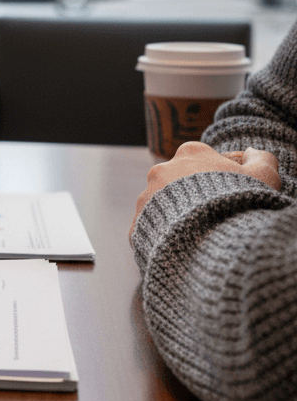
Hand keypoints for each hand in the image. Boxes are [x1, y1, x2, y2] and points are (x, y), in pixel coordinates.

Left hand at [131, 142, 280, 239]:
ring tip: (199, 235)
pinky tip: (184, 248)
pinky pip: (153, 230)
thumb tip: (253, 153)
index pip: (203, 160)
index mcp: (191, 153)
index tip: (228, 194)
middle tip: (214, 216)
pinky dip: (166, 238)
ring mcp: (146, 196)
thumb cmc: (238, 203)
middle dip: (194, 197)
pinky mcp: (138, 224)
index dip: (218, 178)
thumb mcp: (263, 177)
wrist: (209, 239)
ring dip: (178, 218)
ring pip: (164, 206)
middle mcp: (162, 170)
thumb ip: (262, 160)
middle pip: (180, 182)